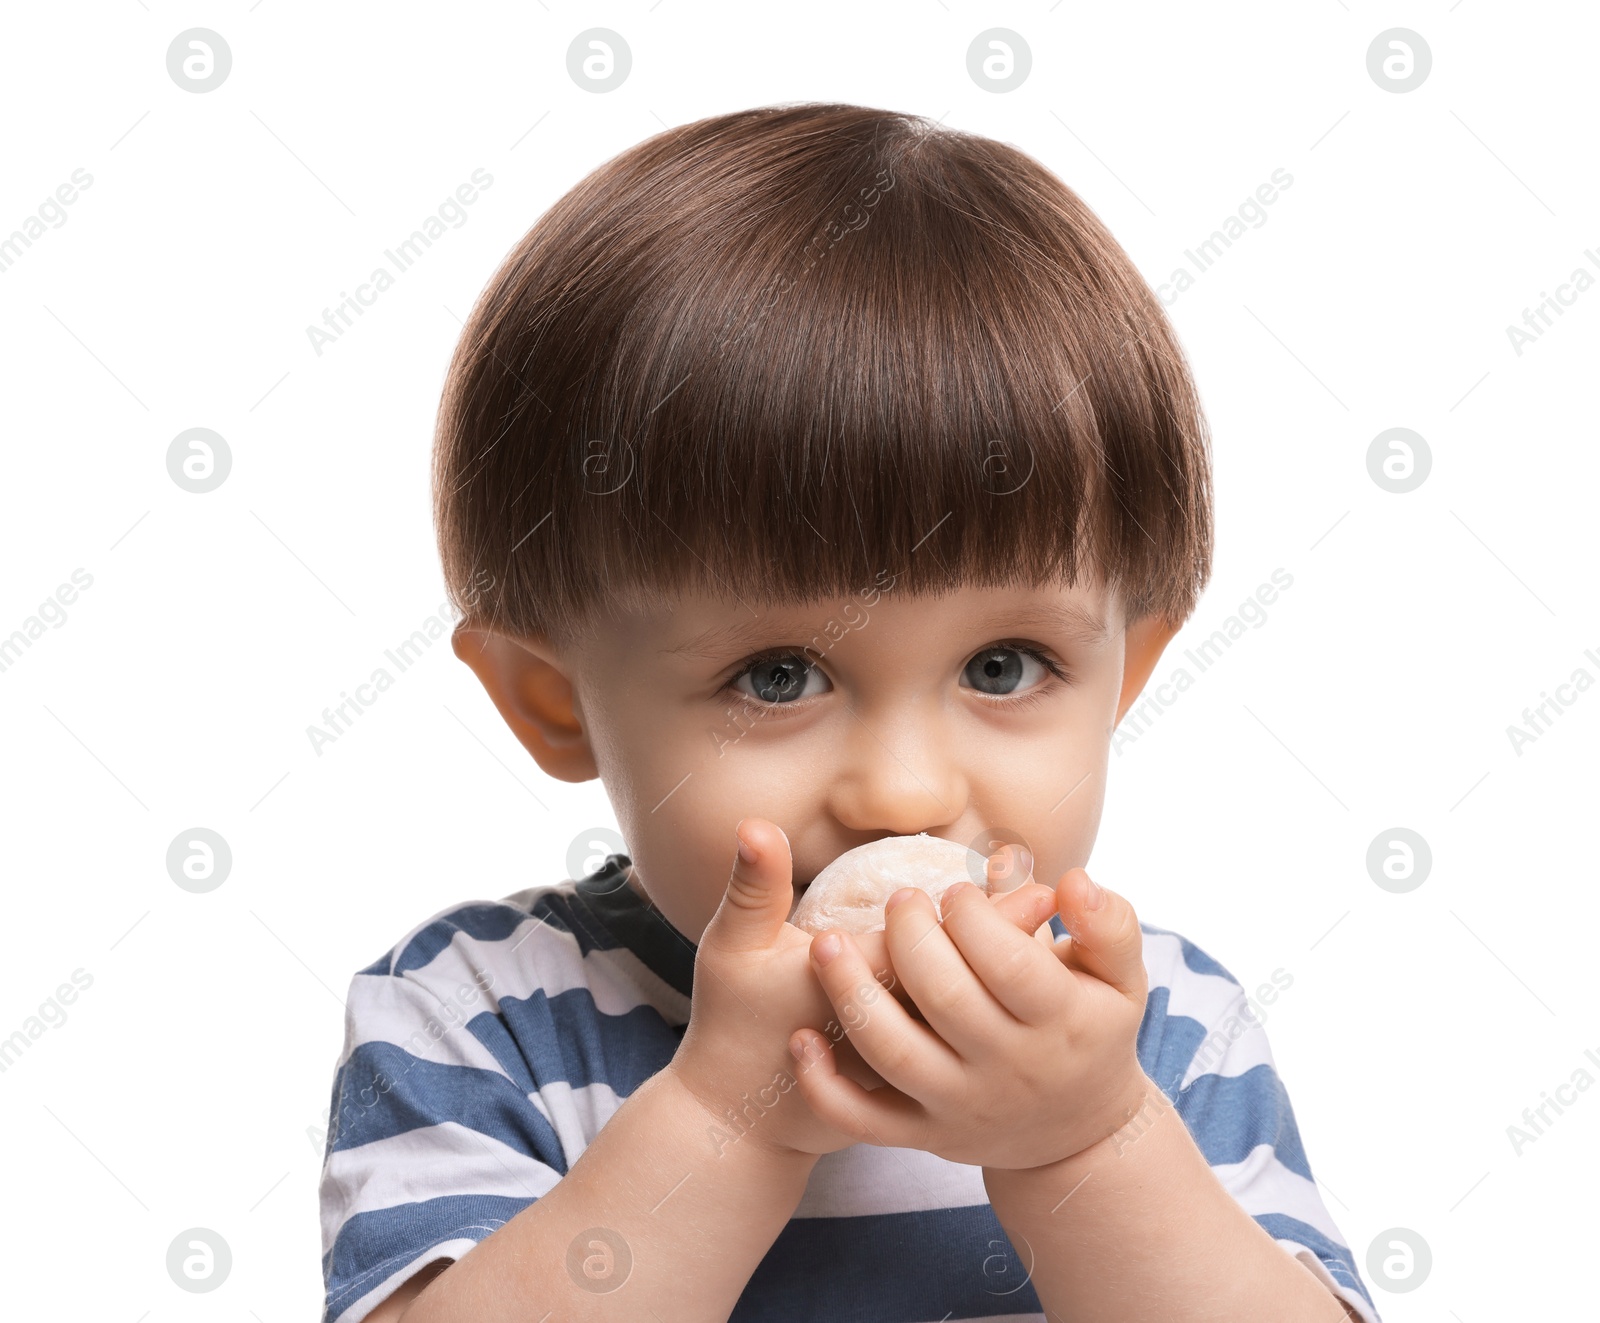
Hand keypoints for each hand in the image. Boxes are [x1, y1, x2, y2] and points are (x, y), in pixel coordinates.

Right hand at [668, 821, 1060, 1160]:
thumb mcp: (732, 948)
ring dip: (1007, 978)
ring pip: (978, 1018)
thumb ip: (752, 885)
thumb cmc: (729, 1019)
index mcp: (857, 981)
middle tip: (1050, 897)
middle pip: (972, 975)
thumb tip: (754, 823)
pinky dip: (988, 1023)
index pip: (938, 936)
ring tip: (1044, 938)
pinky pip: (963, 1055)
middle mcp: (896, 1031)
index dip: (984, 905)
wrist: (737, 1117)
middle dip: (1012, 935)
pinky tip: (1004, 995)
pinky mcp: (910, 1096)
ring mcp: (906, 1072)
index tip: (1017, 870)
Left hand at [787, 860, 1150, 1170]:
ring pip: (894, 1055)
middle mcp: (1007, 1069)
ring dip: (851, 995)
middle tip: (898, 900)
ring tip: (826, 942)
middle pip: (945, 999)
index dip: (974, 918)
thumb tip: (1074, 879)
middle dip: (911, 939)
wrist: (1079, 1137)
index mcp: (1058, 1022)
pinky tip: (802, 1038)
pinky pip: (863, 1120)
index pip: (1008, 963)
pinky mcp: (923, 1136)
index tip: (954, 891)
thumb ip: (1110, 925)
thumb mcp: (1123, 981)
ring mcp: (960, 1106)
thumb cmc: (1094, 1032)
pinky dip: (825, 1086)